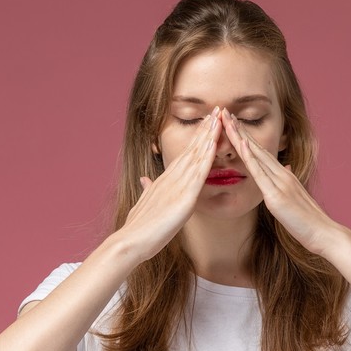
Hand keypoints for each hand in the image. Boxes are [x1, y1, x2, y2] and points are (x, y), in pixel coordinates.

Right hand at [118, 106, 222, 261]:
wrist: (130, 241)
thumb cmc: (138, 228)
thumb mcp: (144, 204)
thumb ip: (148, 190)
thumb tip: (146, 180)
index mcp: (164, 181)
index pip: (184, 155)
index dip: (196, 138)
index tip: (205, 123)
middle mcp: (171, 178)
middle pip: (192, 148)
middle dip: (205, 129)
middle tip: (217, 110)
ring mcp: (177, 186)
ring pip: (196, 155)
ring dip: (209, 135)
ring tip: (219, 117)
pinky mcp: (184, 197)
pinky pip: (198, 173)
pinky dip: (207, 156)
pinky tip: (214, 143)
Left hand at [220, 108, 341, 255]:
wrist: (322, 232)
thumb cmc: (307, 220)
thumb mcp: (295, 196)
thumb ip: (288, 180)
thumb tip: (286, 166)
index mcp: (283, 174)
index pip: (260, 151)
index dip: (245, 136)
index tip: (232, 122)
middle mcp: (281, 173)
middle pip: (256, 147)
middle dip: (239, 129)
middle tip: (224, 112)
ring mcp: (279, 182)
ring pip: (256, 155)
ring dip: (240, 137)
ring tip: (227, 121)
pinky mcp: (276, 195)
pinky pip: (260, 173)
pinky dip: (250, 158)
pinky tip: (242, 145)